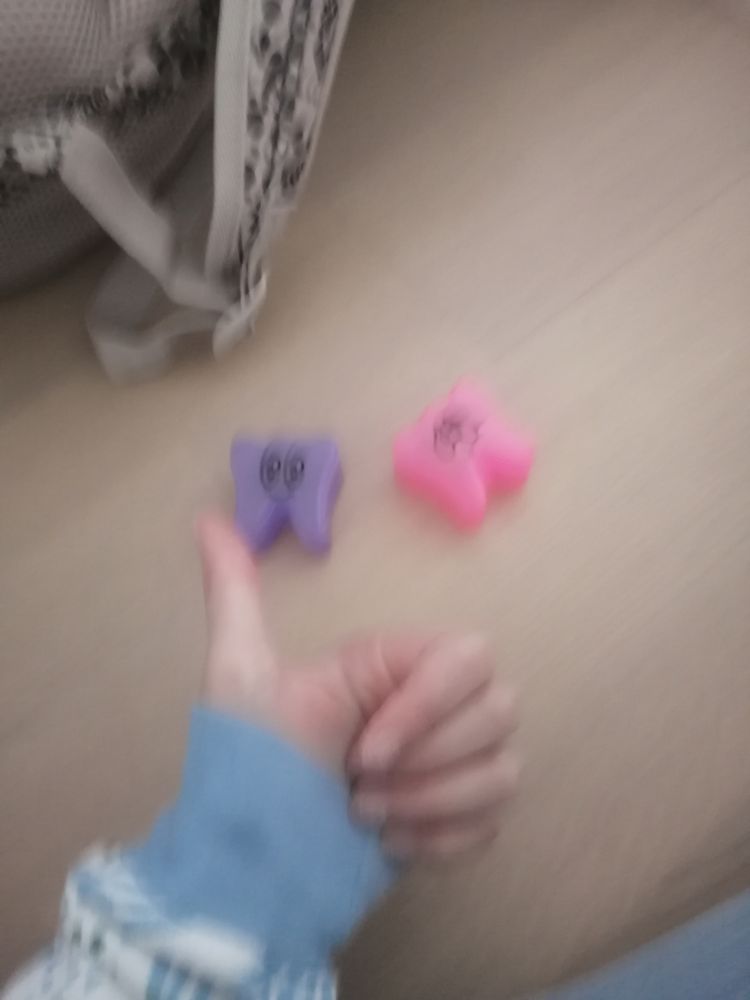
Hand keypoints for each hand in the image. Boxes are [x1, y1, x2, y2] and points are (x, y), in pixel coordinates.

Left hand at [197, 513, 519, 858]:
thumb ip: (235, 594)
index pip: (466, 657)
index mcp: (396, 666)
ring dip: (430, 802)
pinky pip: (494, 820)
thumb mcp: (241, 673)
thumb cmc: (250, 764)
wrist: (253, 865)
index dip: (426, 707)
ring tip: (364, 816)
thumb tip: (206, 519)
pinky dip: (442, 838)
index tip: (364, 752)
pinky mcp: (462, 820)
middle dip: (426, 762)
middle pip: (499, 710)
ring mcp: (455, 765)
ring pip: (503, 770)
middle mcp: (438, 707)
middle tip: (356, 785)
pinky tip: (387, 843)